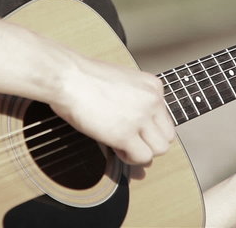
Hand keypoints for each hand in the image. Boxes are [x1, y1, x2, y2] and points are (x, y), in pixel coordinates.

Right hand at [50, 57, 175, 164]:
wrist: (68, 77)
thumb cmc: (85, 77)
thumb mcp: (122, 80)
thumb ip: (135, 97)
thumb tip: (133, 118)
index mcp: (153, 86)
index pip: (164, 117)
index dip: (148, 126)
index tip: (132, 126)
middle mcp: (152, 101)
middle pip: (168, 135)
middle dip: (150, 142)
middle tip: (130, 140)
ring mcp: (140, 118)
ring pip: (160, 149)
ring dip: (142, 152)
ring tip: (123, 145)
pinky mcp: (125, 134)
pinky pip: (142, 157)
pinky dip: (130, 158)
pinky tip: (116, 148)